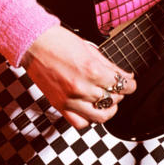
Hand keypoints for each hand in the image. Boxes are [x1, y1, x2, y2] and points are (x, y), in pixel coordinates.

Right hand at [20, 25, 135, 128]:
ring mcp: (70, 99)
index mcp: (92, 70)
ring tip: (107, 101)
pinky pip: (80, 123)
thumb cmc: (58, 41)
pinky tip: (90, 109)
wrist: (33, 43)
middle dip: (119, 94)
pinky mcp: (59, 105)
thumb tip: (126, 76)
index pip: (121, 85)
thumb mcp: (90, 49)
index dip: (130, 85)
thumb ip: (110, 66)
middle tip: (116, 88)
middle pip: (113, 100)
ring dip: (108, 110)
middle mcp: (82, 87)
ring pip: (100, 116)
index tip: (129, 84)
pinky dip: (88, 119)